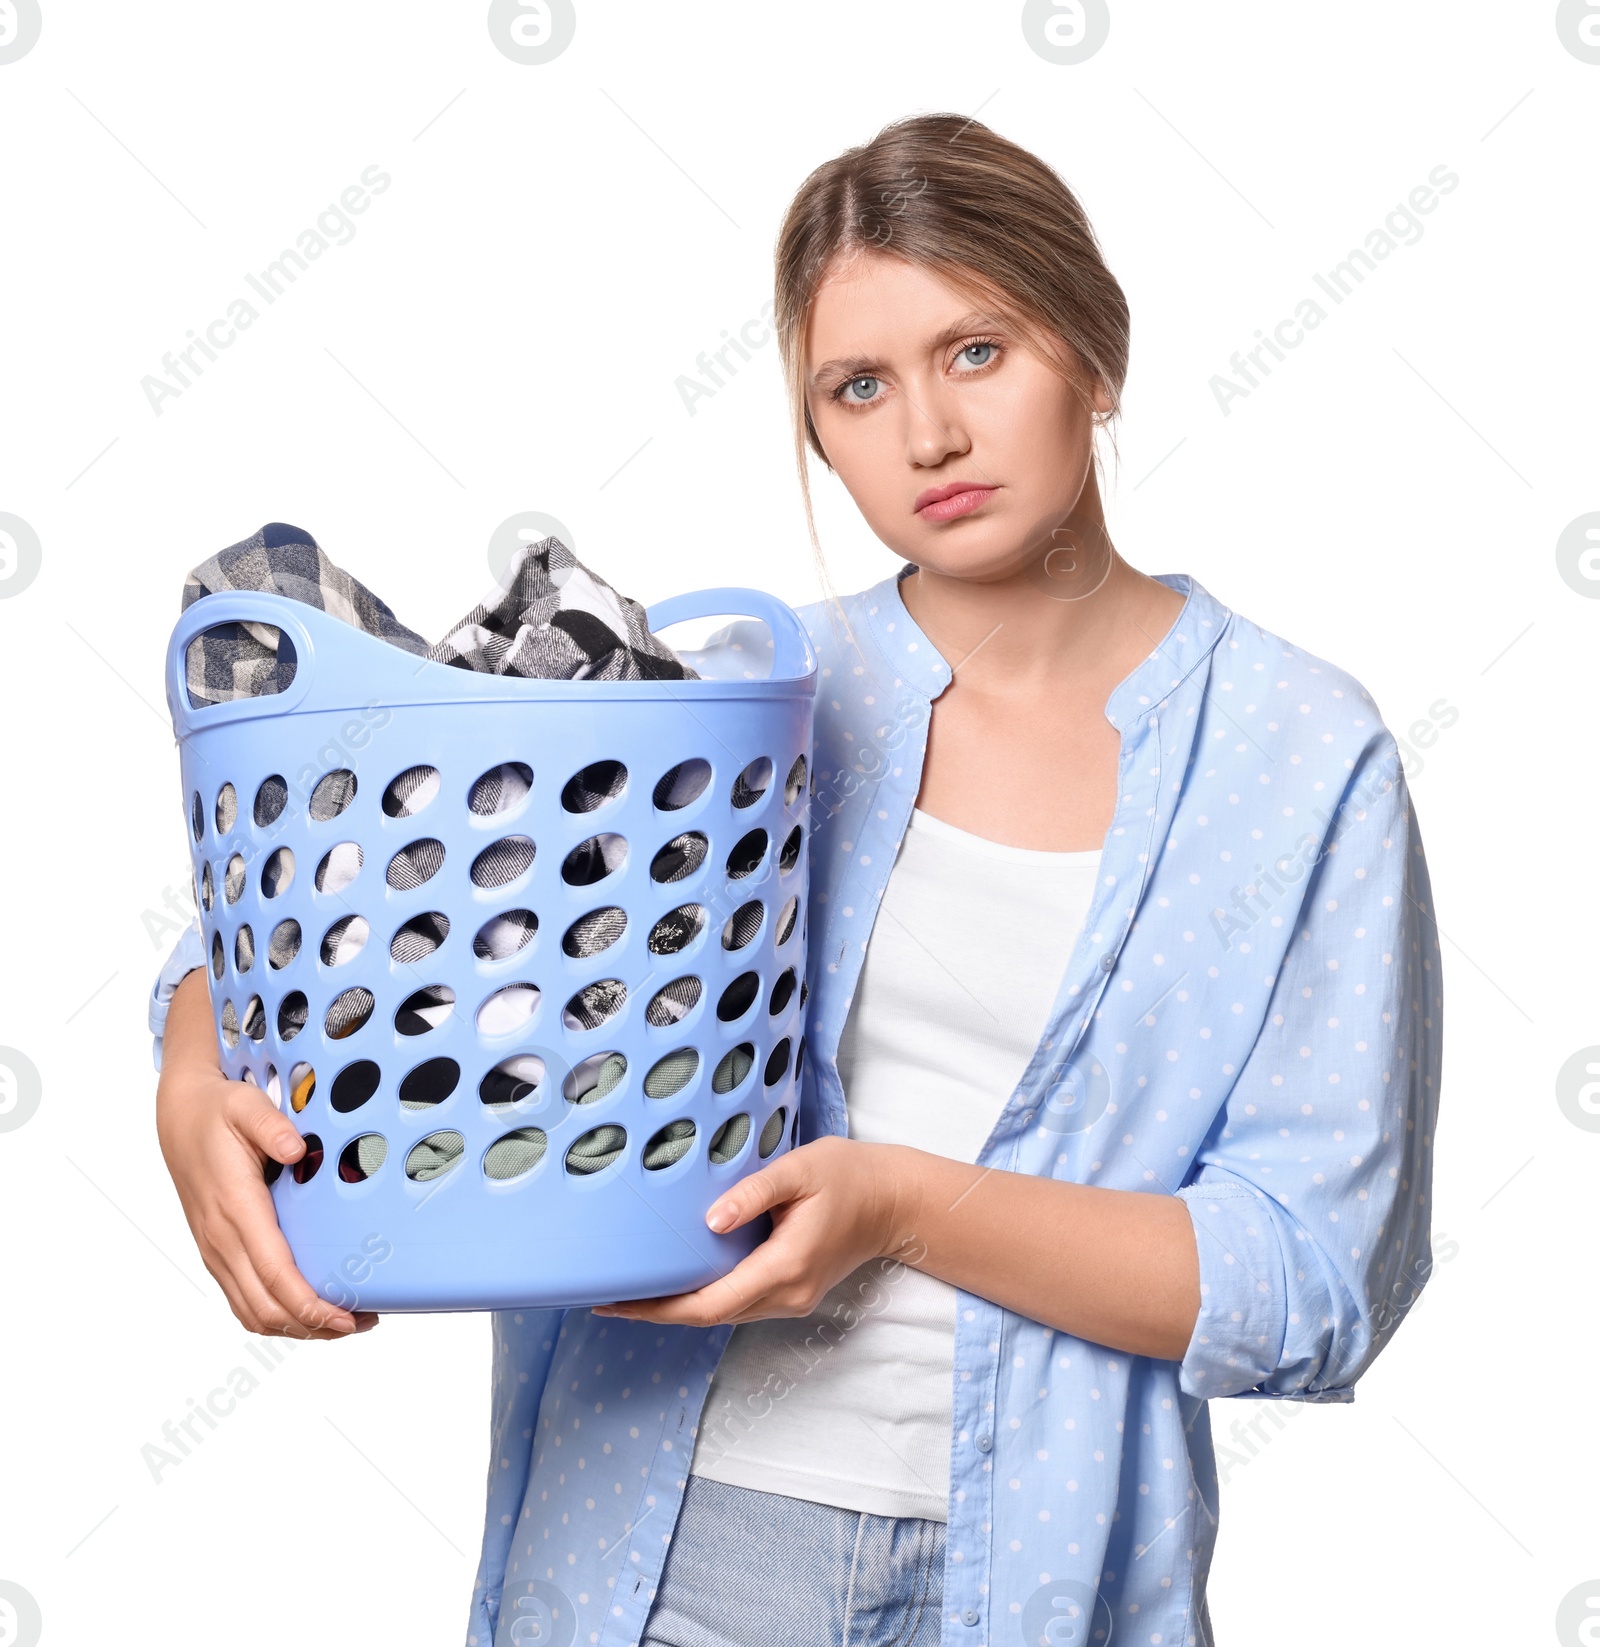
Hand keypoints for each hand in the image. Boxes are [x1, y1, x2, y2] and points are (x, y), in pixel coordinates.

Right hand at [156, 969, 377, 1339]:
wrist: (178, 1117)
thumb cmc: (216, 1112)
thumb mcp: (245, 1106)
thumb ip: (271, 1126)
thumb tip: (296, 1149)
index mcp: (235, 1207)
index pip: (272, 1272)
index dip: (309, 1303)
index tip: (345, 1316)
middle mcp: (222, 1238)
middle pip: (266, 1306)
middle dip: (313, 1324)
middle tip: (363, 1322)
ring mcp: (217, 1250)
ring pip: (253, 1312)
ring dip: (297, 1327)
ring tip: (345, 1322)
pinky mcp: (218, 1252)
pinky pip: (244, 1300)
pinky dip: (277, 1316)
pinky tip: (309, 1310)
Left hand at [591, 1136, 917, 1326]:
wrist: (892, 1201)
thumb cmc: (847, 1176)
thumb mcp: (800, 1170)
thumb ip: (754, 1193)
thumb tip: (711, 1219)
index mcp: (785, 1267)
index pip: (710, 1303)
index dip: (658, 1309)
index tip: (615, 1302)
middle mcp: (786, 1295)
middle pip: (710, 1316)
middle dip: (658, 1310)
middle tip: (607, 1295)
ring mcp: (791, 1299)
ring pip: (723, 1312)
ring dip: (678, 1306)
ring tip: (633, 1289)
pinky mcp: (792, 1292)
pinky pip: (738, 1302)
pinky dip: (704, 1296)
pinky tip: (678, 1280)